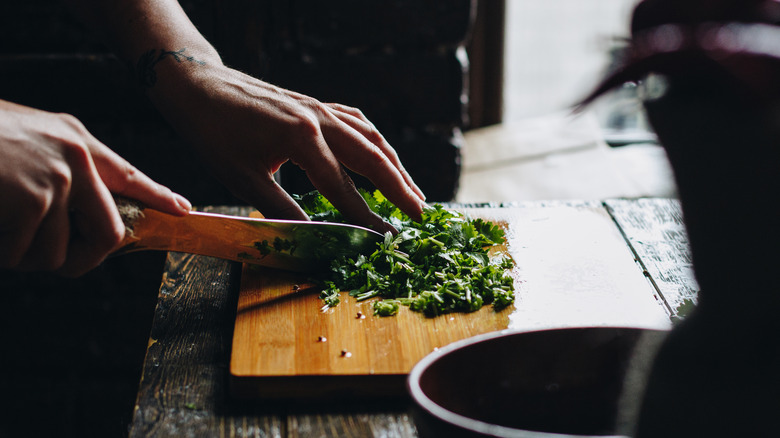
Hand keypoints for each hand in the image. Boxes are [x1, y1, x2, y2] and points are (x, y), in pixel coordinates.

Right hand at [0, 100, 190, 275]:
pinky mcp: (32, 197)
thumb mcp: (27, 141)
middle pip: (109, 233)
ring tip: (3, 228)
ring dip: (26, 255)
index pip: (129, 175)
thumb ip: (61, 171)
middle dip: (83, 259)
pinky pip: (26, 253)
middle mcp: (75, 155)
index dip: (158, 196)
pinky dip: (3, 252)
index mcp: (74, 140)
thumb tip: (83, 218)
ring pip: (60, 251)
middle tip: (58, 262)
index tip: (183, 210)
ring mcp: (57, 176)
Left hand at [149, 63, 426, 232]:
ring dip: (394, 165)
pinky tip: (382, 155)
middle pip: (372, 157)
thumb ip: (282, 210)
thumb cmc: (214, 133)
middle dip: (400, 188)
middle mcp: (319, 118)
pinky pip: (357, 122)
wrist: (198, 86)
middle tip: (421, 214)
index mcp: (301, 138)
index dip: (367, 217)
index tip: (387, 239)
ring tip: (412, 190)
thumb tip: (312, 238)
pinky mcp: (316, 104)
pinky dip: (375, 142)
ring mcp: (320, 107)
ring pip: (370, 137)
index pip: (343, 187)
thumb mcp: (244, 179)